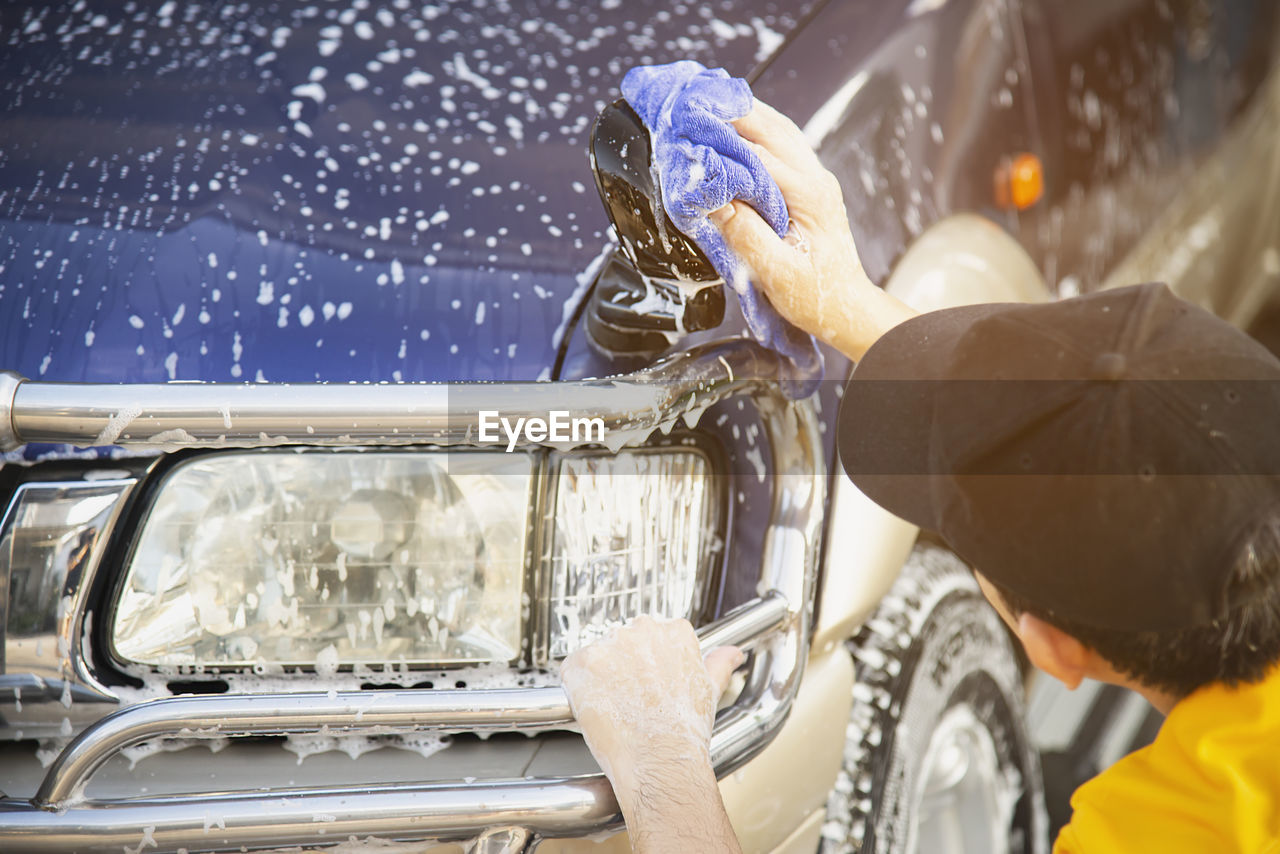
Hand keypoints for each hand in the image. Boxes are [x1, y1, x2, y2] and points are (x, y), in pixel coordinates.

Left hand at [560, 616, 744, 852]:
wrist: (660, 759)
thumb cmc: (685, 730)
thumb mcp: (709, 689)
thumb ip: (719, 663)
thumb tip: (734, 653)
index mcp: (674, 631)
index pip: (652, 637)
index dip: (646, 664)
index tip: (647, 684)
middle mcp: (641, 630)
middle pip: (622, 642)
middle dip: (622, 667)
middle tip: (629, 699)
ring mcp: (610, 644)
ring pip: (597, 656)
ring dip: (599, 677)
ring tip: (614, 708)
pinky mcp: (582, 663)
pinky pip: (572, 669)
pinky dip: (577, 688)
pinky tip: (594, 708)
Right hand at [711, 99, 915, 360]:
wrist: (845, 307)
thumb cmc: (816, 296)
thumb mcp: (775, 272)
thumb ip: (745, 234)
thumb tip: (714, 200)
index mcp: (810, 195)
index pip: (758, 155)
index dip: (721, 140)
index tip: (688, 130)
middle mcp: (816, 178)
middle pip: (770, 128)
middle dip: (731, 111)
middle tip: (693, 100)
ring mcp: (815, 178)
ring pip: (779, 129)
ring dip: (746, 112)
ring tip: (711, 99)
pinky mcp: (810, 185)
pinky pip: (783, 143)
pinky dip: (757, 128)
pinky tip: (738, 123)